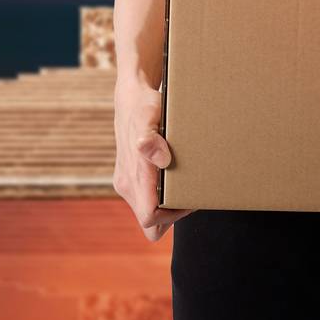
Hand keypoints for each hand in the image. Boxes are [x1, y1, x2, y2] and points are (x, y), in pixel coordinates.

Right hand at [112, 77, 193, 242]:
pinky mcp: (131, 177)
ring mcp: (127, 182)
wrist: (131, 98)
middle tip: (192, 192)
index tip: (190, 198)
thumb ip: (150, 140)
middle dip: (172, 214)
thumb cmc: (143, 107)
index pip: (149, 217)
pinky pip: (147, 199)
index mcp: (132, 177)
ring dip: (168, 204)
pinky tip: (177, 175)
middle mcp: (127, 184)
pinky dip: (162, 195)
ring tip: (187, 182)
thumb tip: (161, 160)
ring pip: (149, 212)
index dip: (172, 216)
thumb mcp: (149, 117)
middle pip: (151, 221)